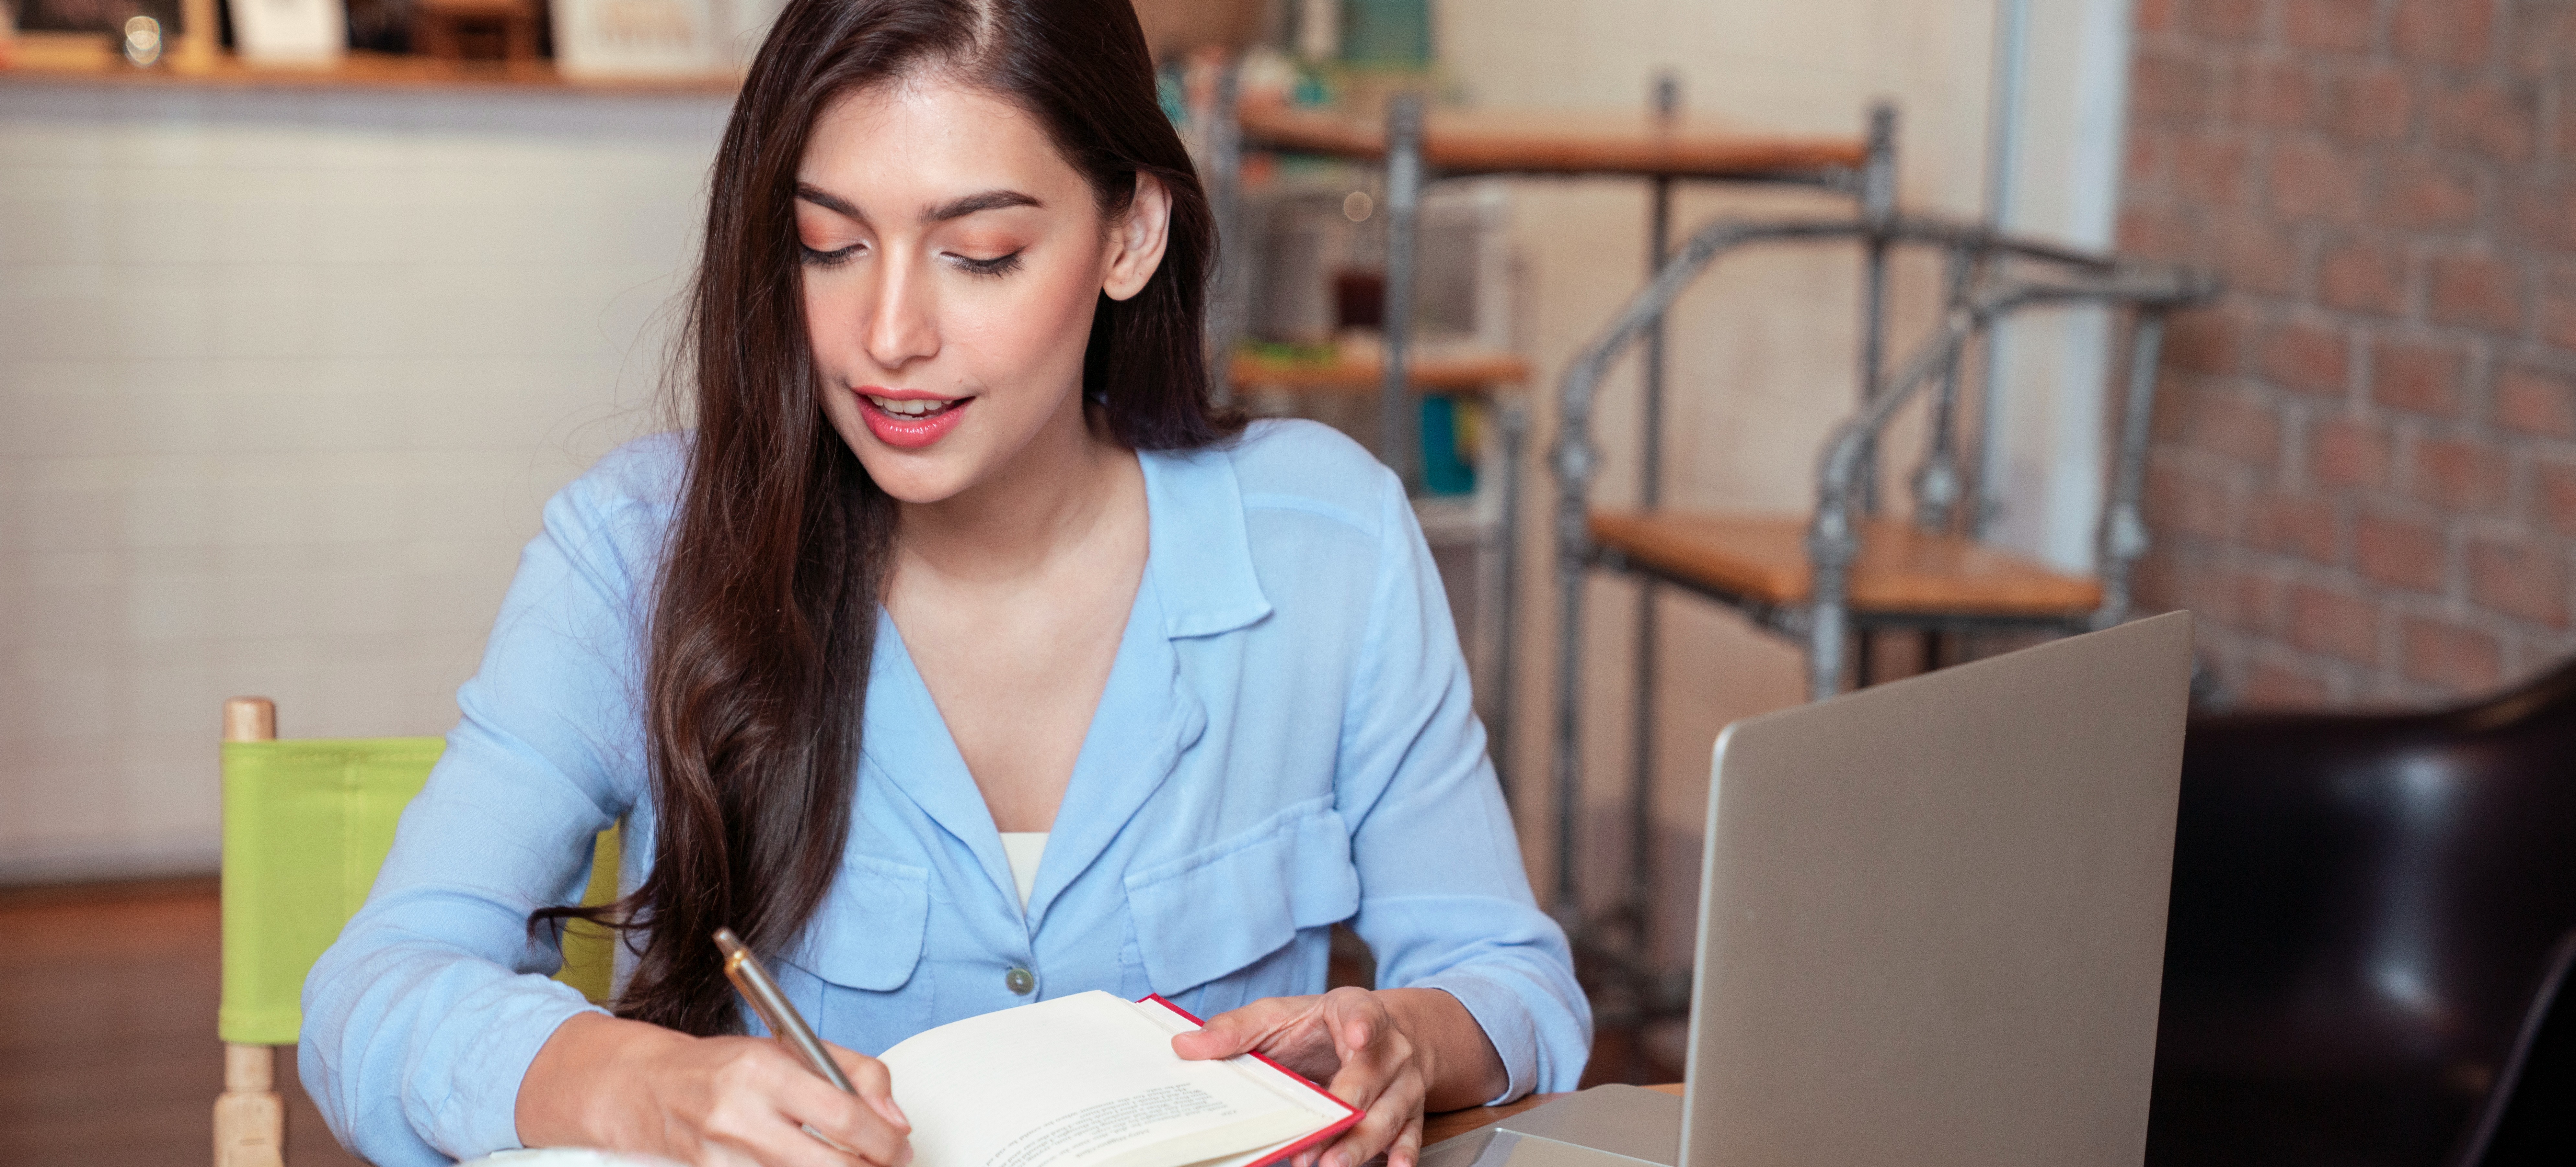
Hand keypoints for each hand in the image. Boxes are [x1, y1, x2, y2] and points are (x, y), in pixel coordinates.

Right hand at [517, 1012, 914, 1166]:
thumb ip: (857, 1074)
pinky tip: (807, 1163)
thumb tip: (897, 1122)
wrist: (650, 1090)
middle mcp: (740, 1116)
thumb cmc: (727, 1067)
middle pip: (831, 1165)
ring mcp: (724, 1157)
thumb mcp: (795, 1049)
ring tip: (850, 1161)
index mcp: (763, 1071)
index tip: (899, 1147)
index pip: (843, 1116)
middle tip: (886, 1162)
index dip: (883, 1141)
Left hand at [1171, 988, 1501, 1166]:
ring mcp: (1404, 1082)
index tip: (1357, 1037)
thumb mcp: (1277, 1016)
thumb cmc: (1319, 1027)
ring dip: (1360, 1145)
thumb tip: (1185, 1046)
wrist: (1378, 1034)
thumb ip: (1234, 1029)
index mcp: (1355, 1012)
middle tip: (1316, 1144)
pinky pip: (1410, 1135)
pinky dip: (1402, 1155)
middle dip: (1343, 1114)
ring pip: (1388, 1115)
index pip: (1363, 1014)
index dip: (1362, 1025)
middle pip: (1369, 1081)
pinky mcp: (1411, 1111)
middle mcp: (1389, 1048)